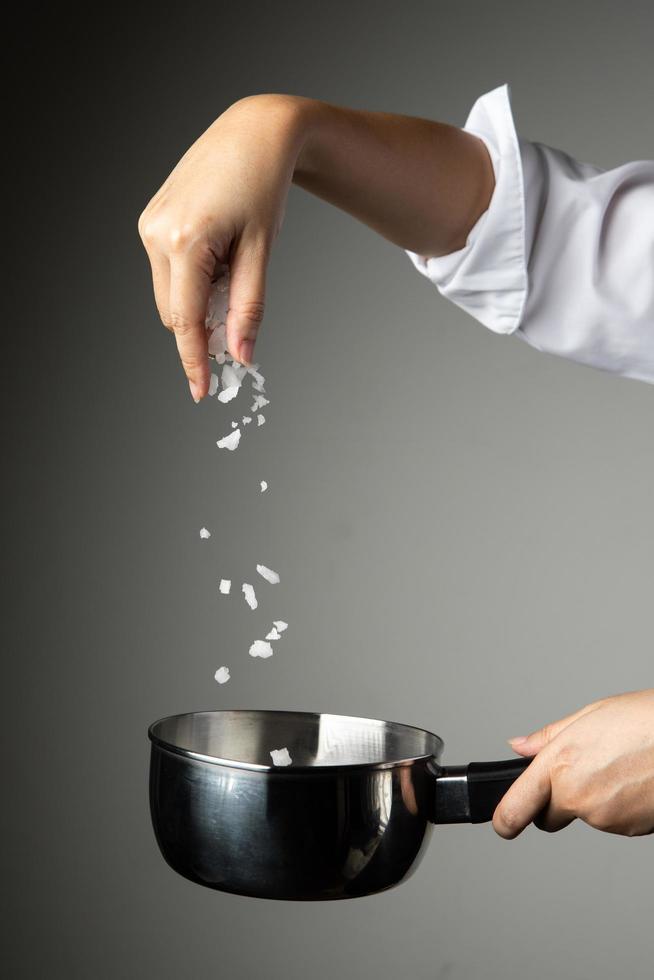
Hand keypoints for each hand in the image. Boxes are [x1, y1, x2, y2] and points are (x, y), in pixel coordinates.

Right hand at [138, 94, 307, 399]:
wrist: (253, 132)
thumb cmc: (264, 186)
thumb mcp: (262, 252)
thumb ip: (248, 308)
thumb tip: (243, 357)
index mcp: (186, 241)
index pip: (185, 321)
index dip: (193, 361)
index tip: (200, 392)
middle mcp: (157, 233)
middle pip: (174, 311)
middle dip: (202, 329)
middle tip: (238, 325)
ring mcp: (149, 225)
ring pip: (170, 292)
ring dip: (199, 300)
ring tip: (233, 267)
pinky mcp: (151, 219)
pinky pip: (169, 269)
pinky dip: (193, 278)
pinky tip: (218, 253)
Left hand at [493, 689, 653, 837]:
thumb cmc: (645, 721)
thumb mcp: (589, 716)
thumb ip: (548, 737)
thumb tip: (519, 746)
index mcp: (560, 765)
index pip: (516, 808)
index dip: (504, 820)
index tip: (502, 824)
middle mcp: (578, 797)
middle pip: (549, 816)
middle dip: (555, 802)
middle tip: (580, 773)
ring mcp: (604, 818)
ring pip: (585, 816)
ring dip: (594, 799)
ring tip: (618, 766)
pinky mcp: (629, 830)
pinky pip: (612, 820)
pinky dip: (618, 806)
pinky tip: (632, 781)